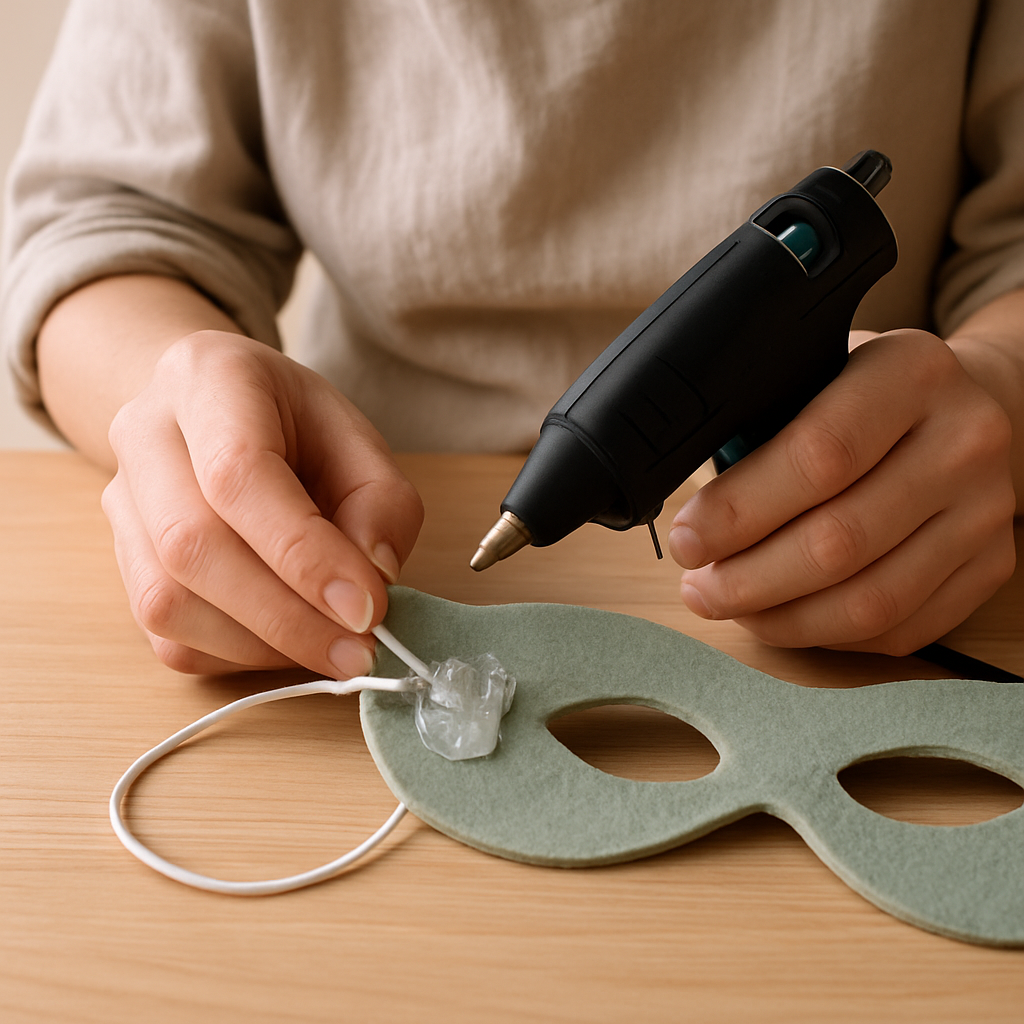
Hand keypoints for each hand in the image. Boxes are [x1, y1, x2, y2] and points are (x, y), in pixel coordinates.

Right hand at [101, 331, 422, 675]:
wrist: (214, 412)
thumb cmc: (295, 426)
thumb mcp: (359, 440)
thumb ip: (382, 503)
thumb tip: (373, 579)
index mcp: (210, 379)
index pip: (239, 475)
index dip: (303, 555)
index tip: (365, 607)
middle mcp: (144, 435)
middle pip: (192, 545)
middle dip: (286, 616)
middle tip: (359, 650)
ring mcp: (121, 502)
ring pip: (167, 601)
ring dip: (260, 645)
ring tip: (329, 647)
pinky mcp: (122, 562)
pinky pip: (165, 635)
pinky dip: (234, 655)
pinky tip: (286, 641)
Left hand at [668, 330, 1016, 654]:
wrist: (967, 408)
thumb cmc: (862, 397)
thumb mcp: (813, 374)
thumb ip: (761, 425)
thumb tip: (690, 512)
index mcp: (909, 372)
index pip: (817, 456)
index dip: (739, 511)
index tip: (689, 539)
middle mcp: (963, 439)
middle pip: (839, 540)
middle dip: (749, 579)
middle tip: (699, 587)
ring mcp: (986, 509)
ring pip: (870, 600)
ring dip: (782, 619)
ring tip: (732, 606)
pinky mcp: (993, 564)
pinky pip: (900, 628)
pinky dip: (828, 635)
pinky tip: (786, 618)